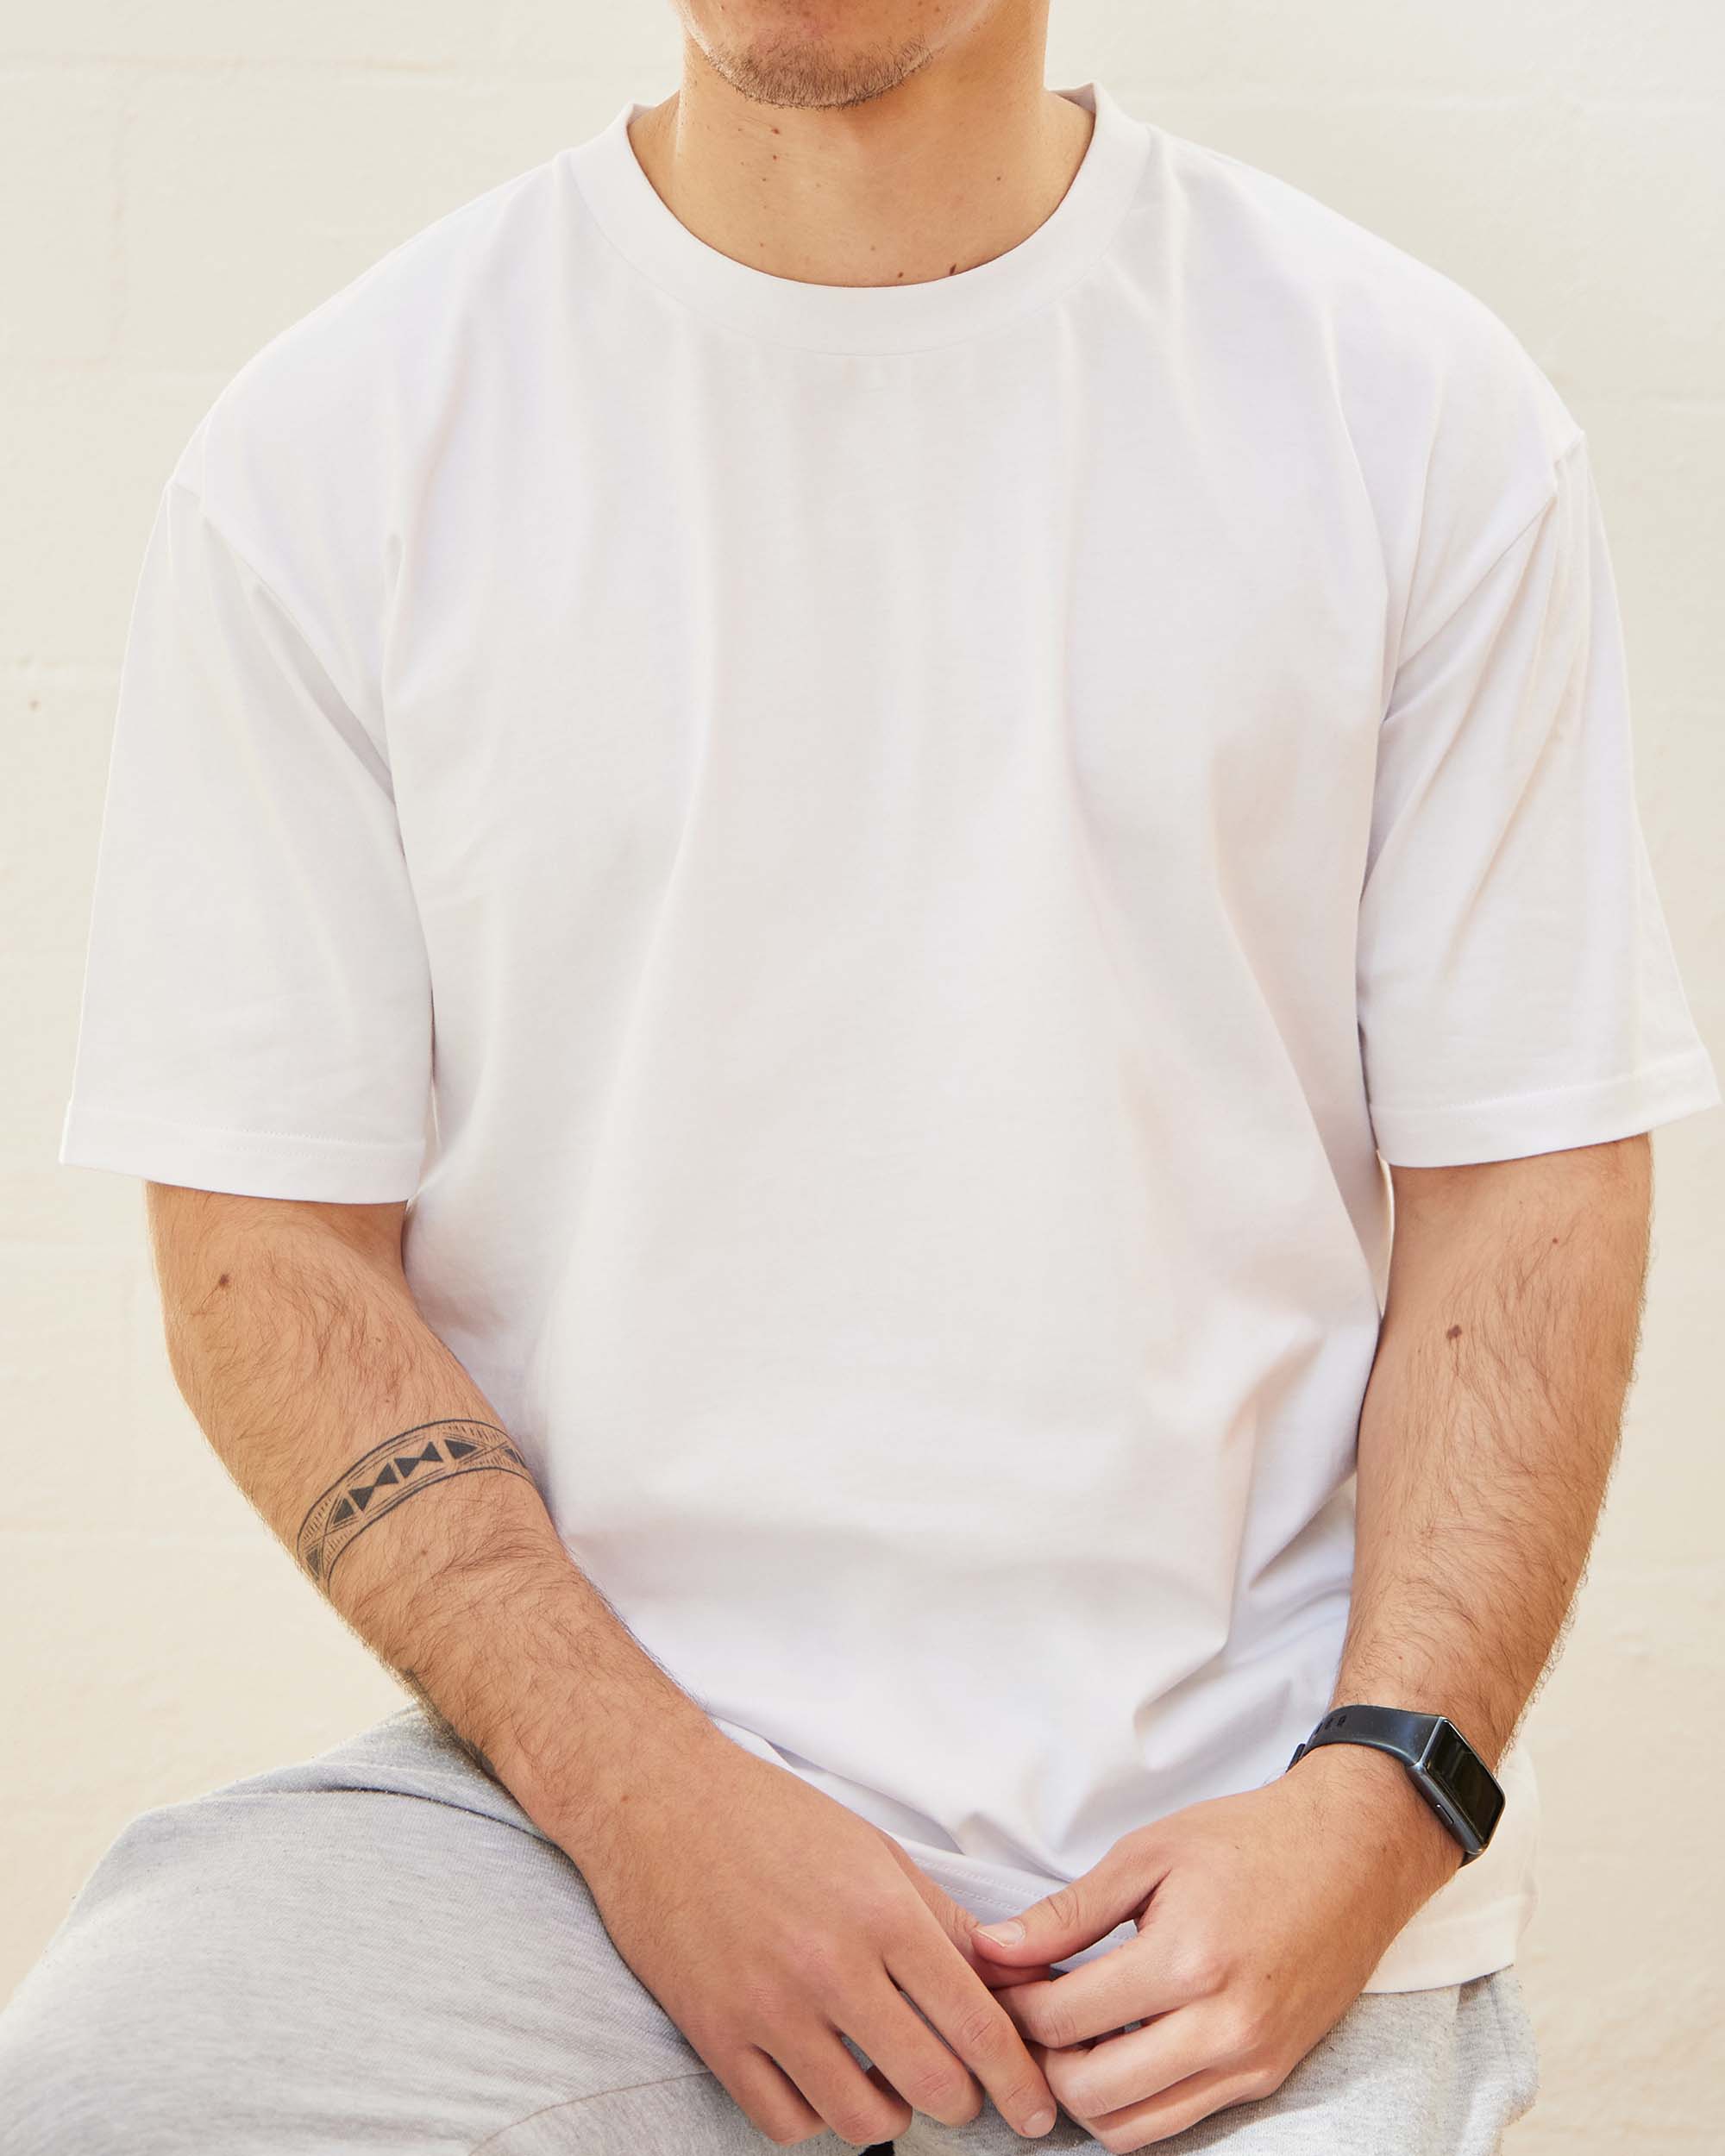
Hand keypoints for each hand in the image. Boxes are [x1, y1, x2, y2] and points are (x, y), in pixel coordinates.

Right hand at [563, 1720, 1061, 2147]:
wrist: (658, 1800)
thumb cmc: (773, 1819)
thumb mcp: (876, 1852)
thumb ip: (950, 1924)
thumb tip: (1021, 1983)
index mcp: (881, 1912)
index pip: (977, 2024)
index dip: (1019, 2082)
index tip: (1036, 2111)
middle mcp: (829, 1965)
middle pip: (932, 2084)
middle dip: (963, 2102)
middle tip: (960, 2090)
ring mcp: (767, 2007)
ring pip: (861, 2120)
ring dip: (889, 2113)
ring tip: (886, 2080)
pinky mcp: (713, 2034)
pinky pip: (784, 2125)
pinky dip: (814, 2117)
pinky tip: (820, 2078)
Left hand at [972, 1747, 1462, 2149]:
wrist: (1354, 1855)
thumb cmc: (1249, 1841)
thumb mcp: (1148, 1854)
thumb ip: (1067, 1912)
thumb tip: (993, 1949)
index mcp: (1187, 1961)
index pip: (1065, 2022)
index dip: (1015, 2005)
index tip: (1002, 1978)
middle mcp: (1223, 2028)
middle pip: (1090, 2094)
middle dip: (1041, 2060)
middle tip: (1031, 2011)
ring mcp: (1250, 2063)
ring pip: (1132, 2128)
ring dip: (1084, 2093)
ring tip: (1071, 2034)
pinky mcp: (1268, 2078)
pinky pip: (1180, 2120)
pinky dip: (1135, 2098)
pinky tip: (1122, 2042)